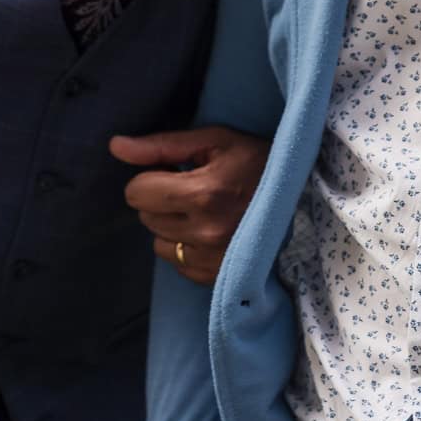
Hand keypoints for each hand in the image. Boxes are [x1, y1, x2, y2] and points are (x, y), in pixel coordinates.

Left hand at [109, 126, 270, 285]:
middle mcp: (206, 231)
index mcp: (204, 192)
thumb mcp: (216, 141)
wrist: (305, 204)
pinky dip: (186, 246)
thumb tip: (115, 146)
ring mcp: (212, 260)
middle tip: (192, 189)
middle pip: (145, 216)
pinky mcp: (216, 279)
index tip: (173, 172)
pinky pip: (176, 262)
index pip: (138, 192)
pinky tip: (210, 232)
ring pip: (158, 242)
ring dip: (171, 225)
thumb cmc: (259, 164)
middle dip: (160, 200)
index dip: (151, 177)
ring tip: (203, 211)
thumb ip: (162, 145)